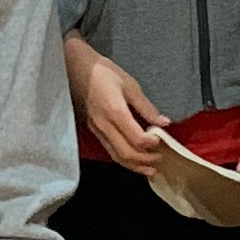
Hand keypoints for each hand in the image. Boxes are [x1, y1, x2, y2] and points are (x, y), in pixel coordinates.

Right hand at [68, 35, 167, 174]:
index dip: (152, 143)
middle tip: (160, 159)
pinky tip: (133, 161)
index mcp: (115, 111)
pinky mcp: (93, 131)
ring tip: (149, 170)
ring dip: (134, 166)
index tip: (162, 140)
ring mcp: (97, 130)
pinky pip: (109, 151)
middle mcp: (104, 125)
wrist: (75, 69)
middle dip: (145, 160)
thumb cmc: (104, 73)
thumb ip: (146, 107)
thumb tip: (164, 122)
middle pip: (126, 152)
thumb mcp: (130, 85)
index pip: (136, 138)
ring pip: (116, 156)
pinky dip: (124, 160)